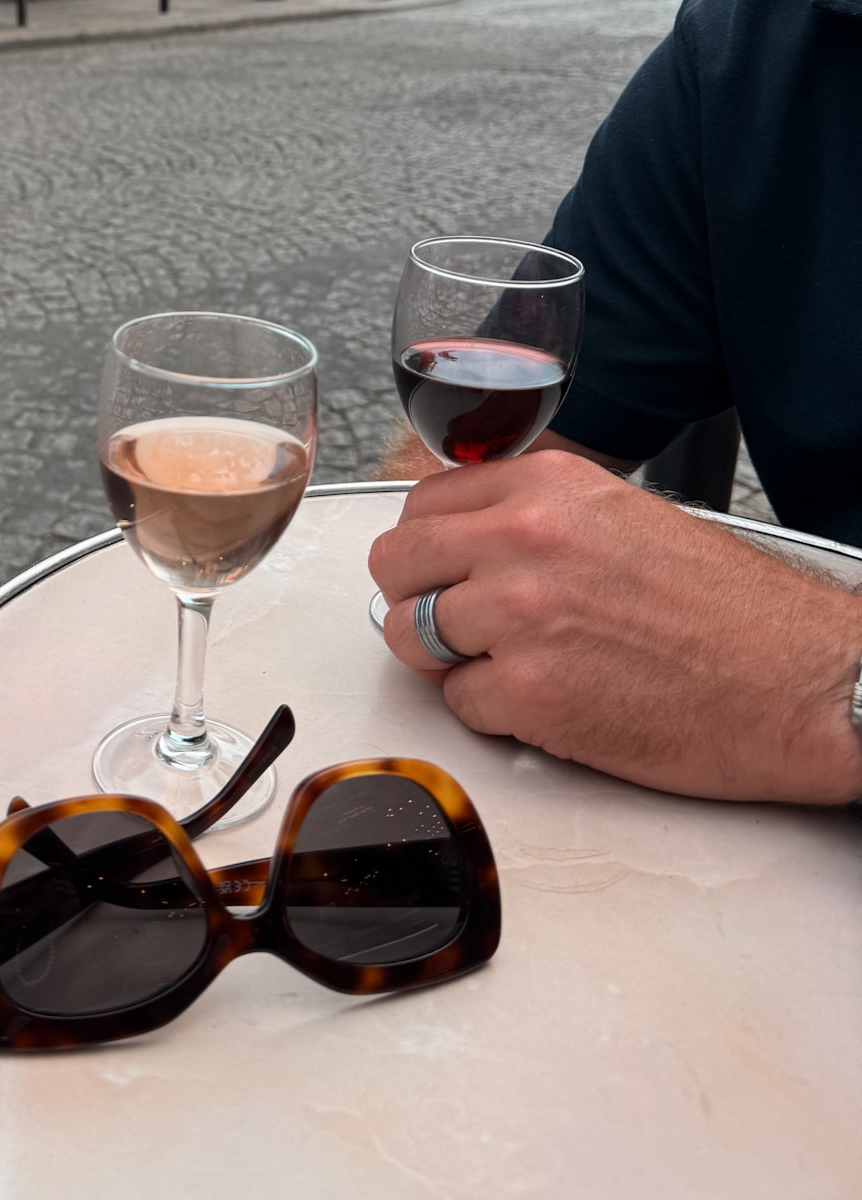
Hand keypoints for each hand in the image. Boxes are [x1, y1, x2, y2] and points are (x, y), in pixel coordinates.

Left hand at [367, 450, 861, 803]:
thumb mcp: (623, 518)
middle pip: (394, 563)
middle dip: (415, 597)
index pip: (422, 503)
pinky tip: (548, 702)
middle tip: (456, 623)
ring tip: (508, 664)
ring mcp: (518, 617)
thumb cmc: (734, 612)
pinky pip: (456, 704)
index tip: (445, 570)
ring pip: (408, 635)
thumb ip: (536, 518)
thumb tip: (462, 540)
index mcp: (546, 487)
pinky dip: (491, 713)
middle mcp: (522, 540)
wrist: (805, 683)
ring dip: (447, 658)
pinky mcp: (529, 695)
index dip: (429, 547)